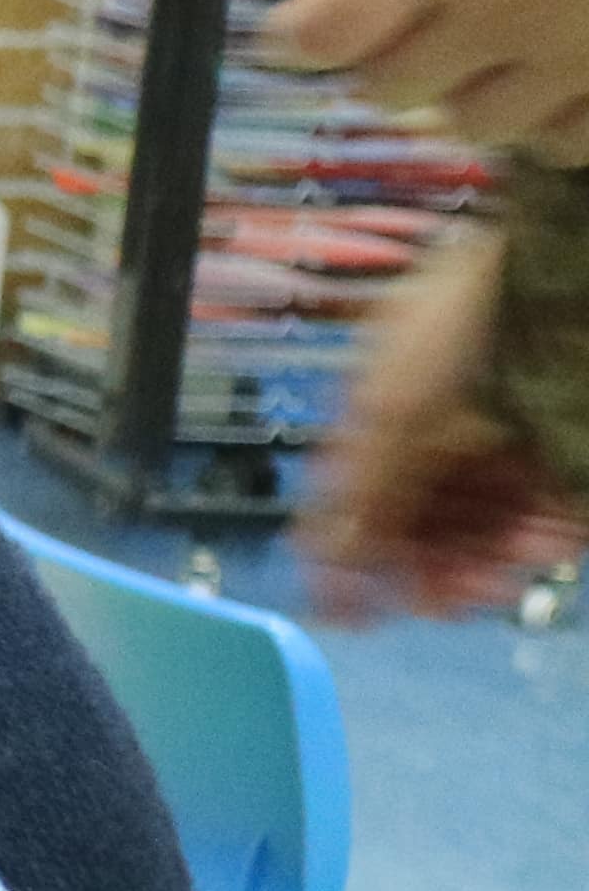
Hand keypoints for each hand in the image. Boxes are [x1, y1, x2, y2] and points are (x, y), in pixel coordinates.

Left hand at [274, 0, 588, 147]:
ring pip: (476, 124)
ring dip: (469, 89)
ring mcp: (573, 64)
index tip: (309, 14)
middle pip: (388, 89)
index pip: (322, 33)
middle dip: (386, 56)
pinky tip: (566, 68)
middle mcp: (499, 18)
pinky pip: (565, 142)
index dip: (302, 28)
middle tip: (411, 13)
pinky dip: (553, 119)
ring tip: (493, 39)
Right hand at [304, 227, 571, 624]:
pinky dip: (540, 543)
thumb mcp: (391, 409)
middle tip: (436, 602)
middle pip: (426, 524)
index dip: (351, 556)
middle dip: (427, 569)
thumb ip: (360, 493)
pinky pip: (549, 517)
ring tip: (495, 579)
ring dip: (485, 564)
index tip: (351, 613)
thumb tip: (326, 565)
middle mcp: (447, 430)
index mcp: (388, 410)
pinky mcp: (568, 456)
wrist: (565, 276)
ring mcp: (512, 443)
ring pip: (489, 528)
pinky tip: (536, 551)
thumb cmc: (470, 316)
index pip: (358, 498)